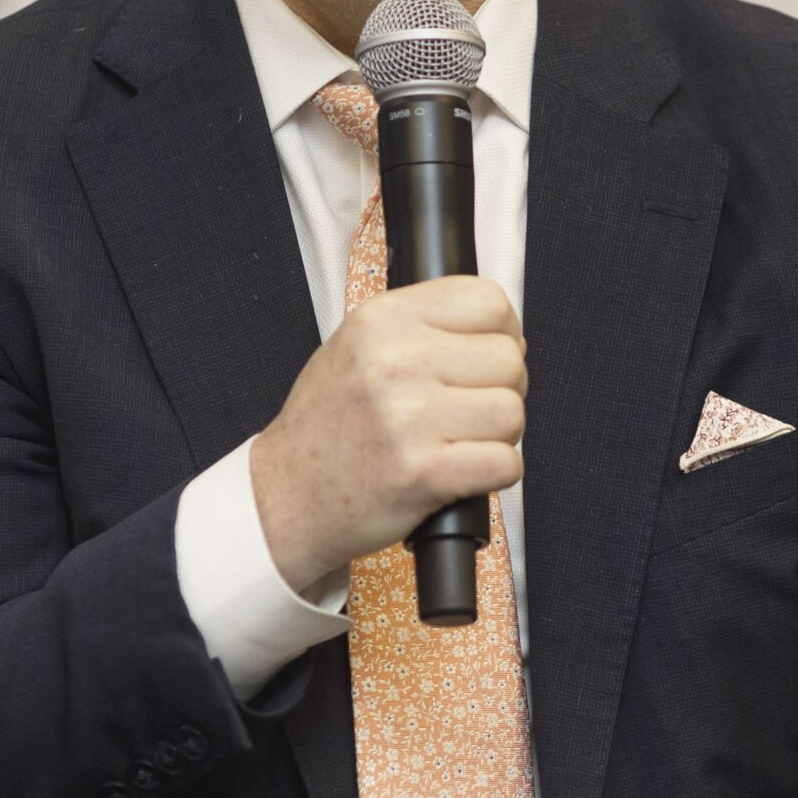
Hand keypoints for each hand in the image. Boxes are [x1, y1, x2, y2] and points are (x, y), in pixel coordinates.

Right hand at [250, 277, 526, 592]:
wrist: (286, 497)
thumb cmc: (329, 425)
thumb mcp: (358, 347)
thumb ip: (424, 328)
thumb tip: (507, 335)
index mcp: (381, 319)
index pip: (488, 301)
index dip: (502, 332)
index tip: (486, 357)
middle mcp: (393, 361)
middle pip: (508, 359)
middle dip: (502, 388)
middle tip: (468, 409)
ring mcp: (407, 417)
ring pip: (512, 412)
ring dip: (499, 434)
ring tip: (460, 441)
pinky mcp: (422, 472)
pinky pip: (506, 463)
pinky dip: (496, 473)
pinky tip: (462, 472)